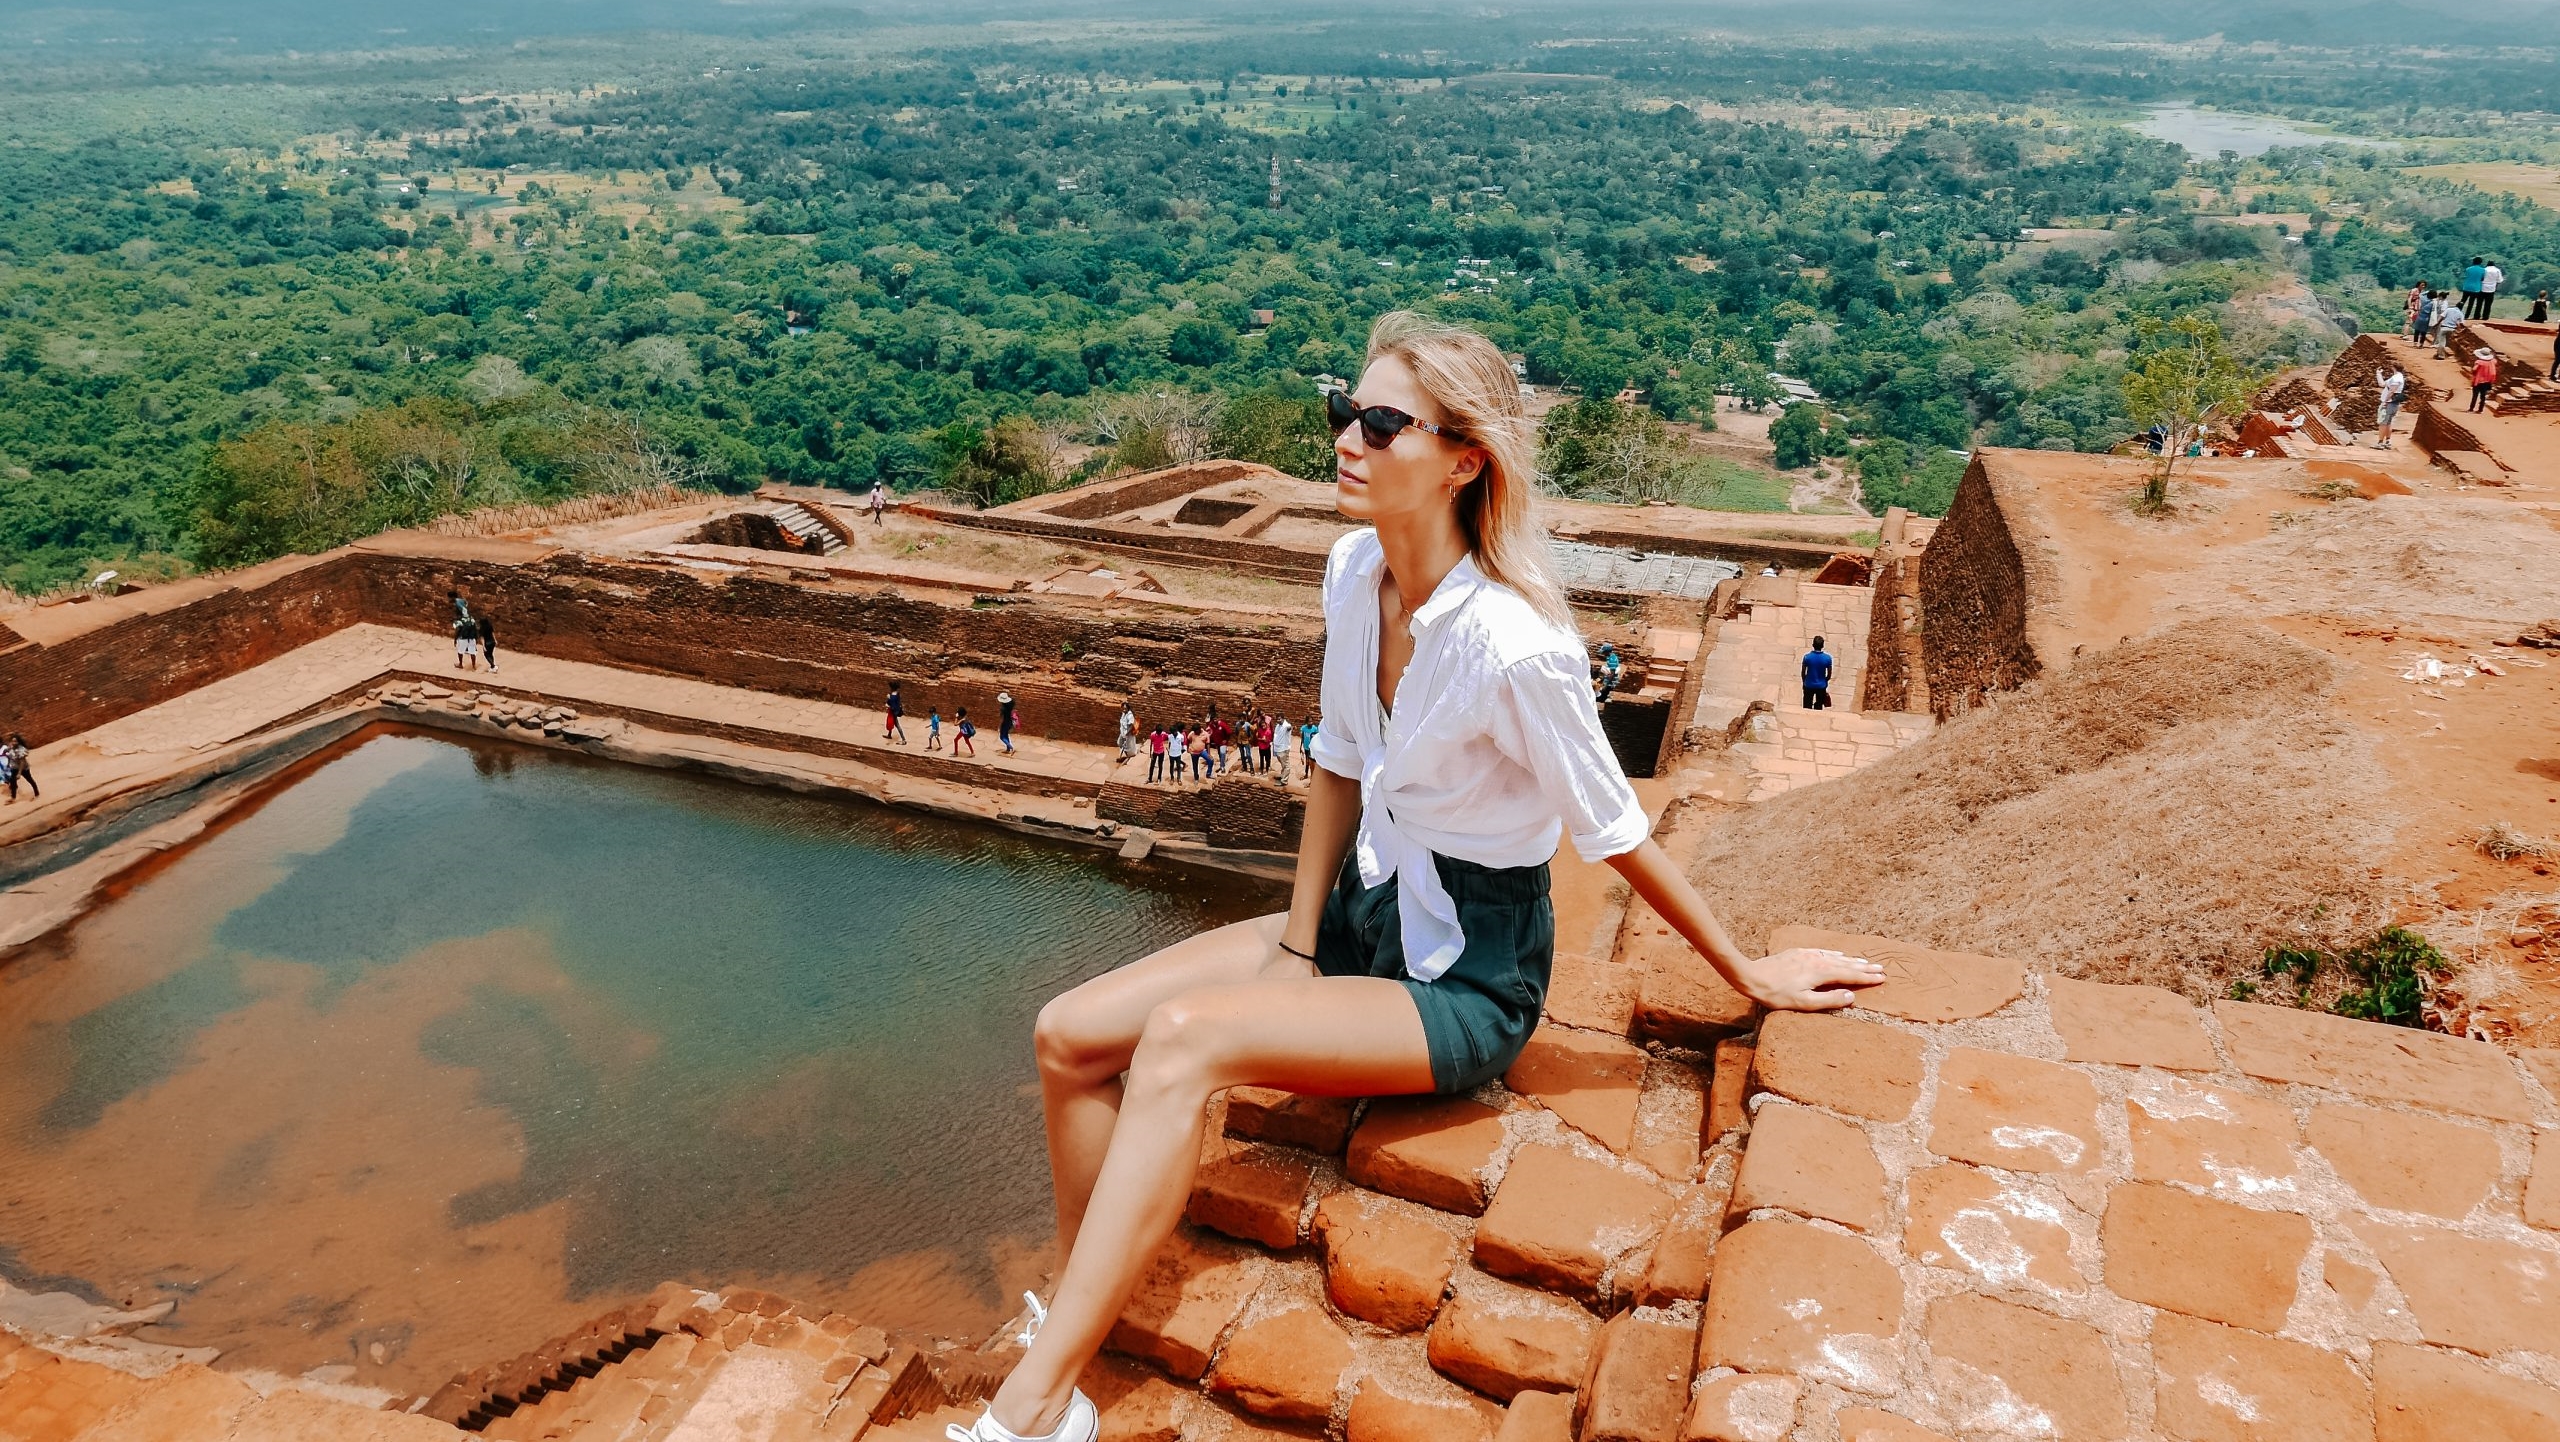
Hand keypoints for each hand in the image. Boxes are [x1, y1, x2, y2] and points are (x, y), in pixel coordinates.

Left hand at [1732, 947, 1885, 1011]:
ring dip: (1852, 960)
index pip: (1850, 975)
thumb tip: (1851, 996)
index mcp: (1821, 973)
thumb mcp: (1803, 1003)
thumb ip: (1828, 1000)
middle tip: (1881, 969)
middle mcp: (1817, 960)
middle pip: (1846, 964)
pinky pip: (1822, 951)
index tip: (1882, 978)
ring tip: (1865, 962)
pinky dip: (1834, 954)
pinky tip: (1838, 954)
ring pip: (1835, 957)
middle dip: (1864, 968)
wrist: (1752, 976)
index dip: (1866, 978)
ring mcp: (1807, 955)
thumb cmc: (1776, 994)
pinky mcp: (1798, 953)